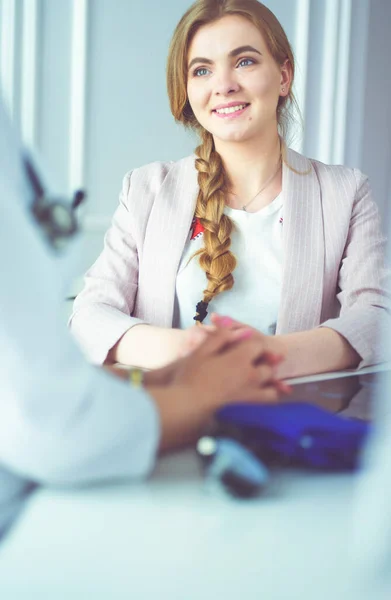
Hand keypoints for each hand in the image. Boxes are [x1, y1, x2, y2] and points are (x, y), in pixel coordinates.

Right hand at [161, 327, 287, 408]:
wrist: (187, 406)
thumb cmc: (191, 377)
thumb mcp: (201, 351)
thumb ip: (219, 337)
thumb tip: (230, 324)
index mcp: (241, 359)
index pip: (258, 345)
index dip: (253, 344)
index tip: (246, 346)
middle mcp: (251, 376)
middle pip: (268, 367)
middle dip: (263, 364)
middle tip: (252, 364)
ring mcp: (252, 395)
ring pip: (271, 389)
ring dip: (267, 384)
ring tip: (256, 384)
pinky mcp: (248, 411)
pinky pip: (266, 405)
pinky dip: (264, 400)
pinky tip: (254, 399)